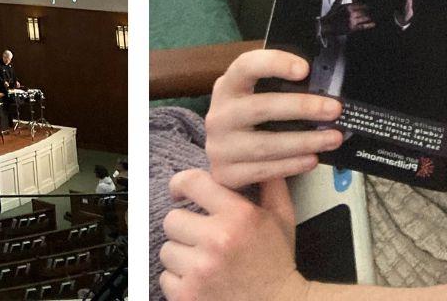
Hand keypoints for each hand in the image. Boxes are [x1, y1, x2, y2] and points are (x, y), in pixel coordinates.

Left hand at [160, 169, 307, 300]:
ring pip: (167, 250)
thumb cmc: (277, 263)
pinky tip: (200, 281)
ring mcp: (200, 269)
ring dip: (181, 256)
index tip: (178, 192)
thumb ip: (270, 185)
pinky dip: (178, 281)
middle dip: (185, 228)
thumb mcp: (282, 219)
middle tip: (202, 240)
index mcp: (238, 216)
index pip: (192, 182)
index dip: (179, 184)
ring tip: (204, 263)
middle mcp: (217, 240)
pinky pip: (164, 277)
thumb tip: (259, 159)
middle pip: (172, 219)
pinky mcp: (187, 295)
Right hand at [204, 50, 342, 187]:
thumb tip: (321, 87)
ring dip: (304, 141)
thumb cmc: (248, 119)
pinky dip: (292, 165)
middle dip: (302, 107)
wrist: (220, 156)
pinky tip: (313, 159)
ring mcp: (220, 147)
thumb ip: (276, 88)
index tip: (304, 69)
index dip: (274, 64)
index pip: (245, 66)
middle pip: (261, 108)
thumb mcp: (252, 96)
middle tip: (334, 109)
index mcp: (227, 87)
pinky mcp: (226, 174)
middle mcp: (219, 116)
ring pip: (266, 145)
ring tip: (333, 138)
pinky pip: (265, 170)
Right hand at [317, 3, 376, 43]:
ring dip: (371, 17)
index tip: (373, 7)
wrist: (327, 25)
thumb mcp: (336, 4)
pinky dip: (369, 25)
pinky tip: (373, 24)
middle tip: (378, 12)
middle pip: (364, 12)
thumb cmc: (332, 15)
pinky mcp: (352, 28)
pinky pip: (363, 26)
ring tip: (377, 17)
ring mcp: (352, 21)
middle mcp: (351, 13)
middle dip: (371, 12)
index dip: (368, 7)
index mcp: (348, 7)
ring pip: (364, 18)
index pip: (361, 5)